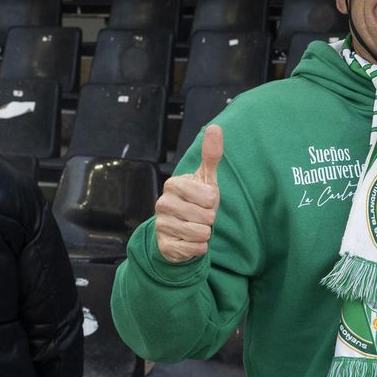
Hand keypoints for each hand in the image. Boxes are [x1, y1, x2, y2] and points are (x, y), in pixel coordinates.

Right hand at [154, 124, 221, 263]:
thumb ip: (211, 155)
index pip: (209, 196)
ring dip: (204, 233)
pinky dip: (199, 247)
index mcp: (173, 184)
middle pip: (206, 217)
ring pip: (201, 233)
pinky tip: (189, 241)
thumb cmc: (196, 202)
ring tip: (195, 227)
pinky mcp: (164, 245)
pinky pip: (196, 249)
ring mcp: (161, 225)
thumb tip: (216, 128)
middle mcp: (162, 203)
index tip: (204, 200)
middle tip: (199, 216)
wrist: (179, 231)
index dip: (212, 201)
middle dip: (209, 219)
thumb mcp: (206, 179)